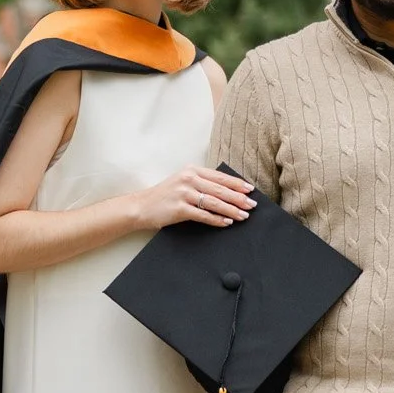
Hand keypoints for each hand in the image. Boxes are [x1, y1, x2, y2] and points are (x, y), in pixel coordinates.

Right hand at [129, 165, 253, 231]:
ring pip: (214, 202)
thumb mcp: (183, 181)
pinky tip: (227, 222)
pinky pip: (204, 215)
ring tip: (244, 215)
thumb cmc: (165, 195)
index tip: (250, 189)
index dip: (237, 183)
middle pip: (220, 189)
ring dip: (231, 209)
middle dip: (239, 198)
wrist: (142, 206)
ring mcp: (184, 193)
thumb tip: (228, 190)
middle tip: (252, 205)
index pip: (220, 177)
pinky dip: (217, 219)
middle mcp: (188, 179)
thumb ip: (202, 182)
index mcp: (192, 170)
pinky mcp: (180, 209)